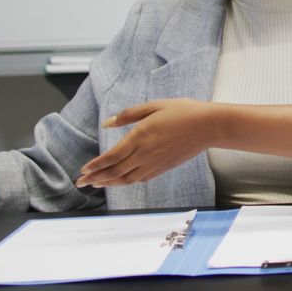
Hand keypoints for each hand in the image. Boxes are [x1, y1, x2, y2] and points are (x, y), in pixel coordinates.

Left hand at [76, 98, 219, 187]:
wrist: (209, 126)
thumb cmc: (184, 111)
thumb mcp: (154, 105)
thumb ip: (129, 115)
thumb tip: (107, 123)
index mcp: (140, 137)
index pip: (111, 157)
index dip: (95, 166)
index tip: (83, 171)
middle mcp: (145, 154)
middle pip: (115, 171)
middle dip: (96, 178)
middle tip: (81, 183)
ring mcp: (156, 163)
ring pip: (127, 179)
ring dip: (110, 183)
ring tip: (97, 185)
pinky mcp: (165, 167)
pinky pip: (142, 178)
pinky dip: (128, 181)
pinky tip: (122, 180)